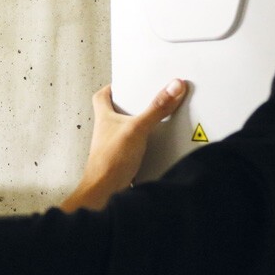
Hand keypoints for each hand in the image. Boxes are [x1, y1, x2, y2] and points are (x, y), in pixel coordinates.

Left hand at [60, 80, 186, 211]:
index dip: (113, 88)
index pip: (102, 96)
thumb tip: (172, 87)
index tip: (126, 83)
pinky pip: (135, 147)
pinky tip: (156, 145)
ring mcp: (114, 145)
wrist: (104, 191)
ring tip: (156, 120)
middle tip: (146, 100)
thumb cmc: (109, 161)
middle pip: (116, 112)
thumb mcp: (137, 128)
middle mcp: (107, 130)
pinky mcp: (123, 160)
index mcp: (105, 117)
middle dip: (130, 106)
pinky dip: (145, 144)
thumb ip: (156, 108)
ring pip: (127, 130)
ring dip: (139, 126)